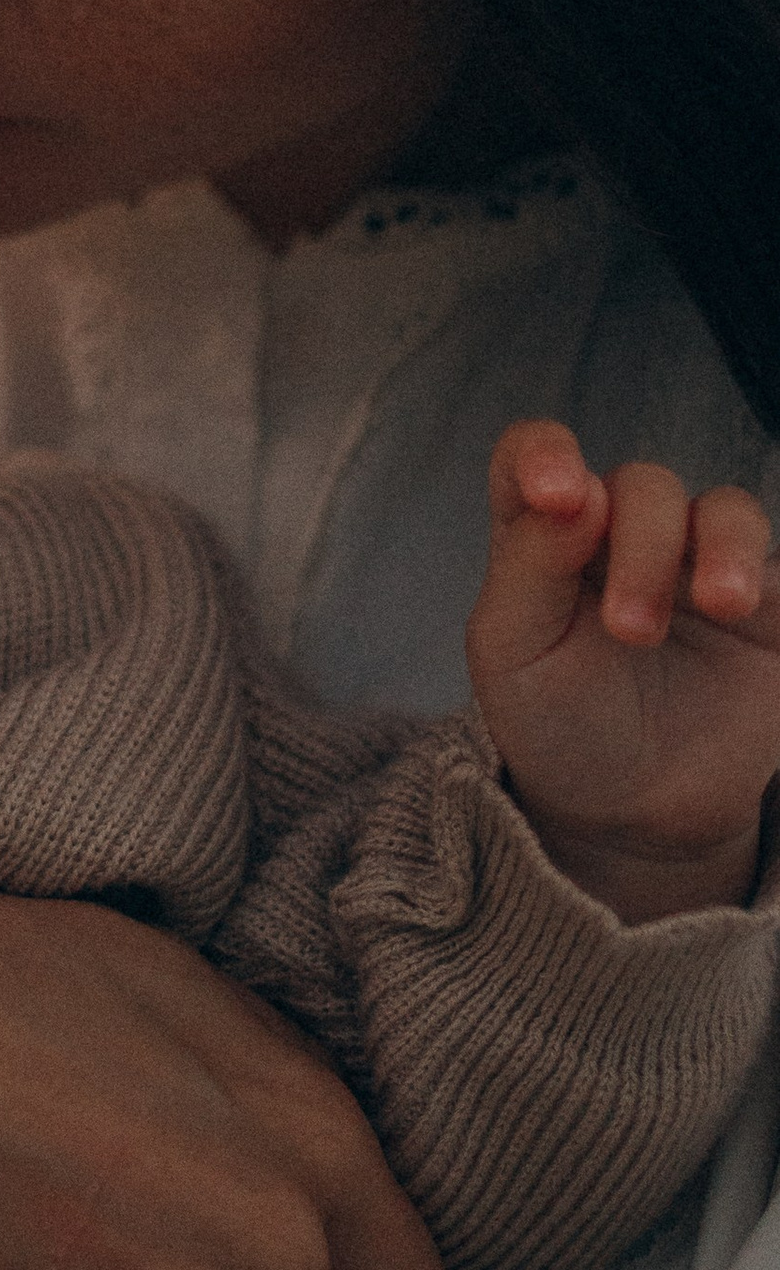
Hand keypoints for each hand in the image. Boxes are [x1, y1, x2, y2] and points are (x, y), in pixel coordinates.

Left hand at [468, 420, 779, 922]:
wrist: (631, 815)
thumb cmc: (556, 723)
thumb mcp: (514, 655)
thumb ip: (530, 566)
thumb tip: (576, 491)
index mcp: (545, 534)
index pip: (535, 456)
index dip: (547, 453)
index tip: (560, 492)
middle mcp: (623, 534)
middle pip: (643, 486)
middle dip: (642, 544)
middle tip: (632, 629)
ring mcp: (701, 565)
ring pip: (725, 509)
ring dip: (723, 547)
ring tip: (719, 604)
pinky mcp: (767, 608)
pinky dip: (768, 570)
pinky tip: (753, 602)